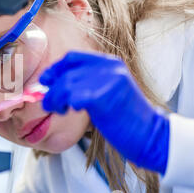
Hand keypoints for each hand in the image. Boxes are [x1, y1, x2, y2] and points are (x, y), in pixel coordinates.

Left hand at [39, 51, 169, 174]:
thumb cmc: (123, 117)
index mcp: (109, 63)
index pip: (73, 57)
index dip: (55, 68)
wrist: (148, 135)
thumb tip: (51, 83)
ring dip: (55, 99)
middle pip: (67, 73)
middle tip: (49, 104)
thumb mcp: (105, 92)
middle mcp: (109, 67)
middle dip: (52, 90)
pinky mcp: (104, 96)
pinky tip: (71, 110)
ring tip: (58, 110)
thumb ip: (84, 83)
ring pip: (66, 85)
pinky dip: (67, 104)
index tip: (45, 81)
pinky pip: (73, 97)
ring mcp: (108, 80)